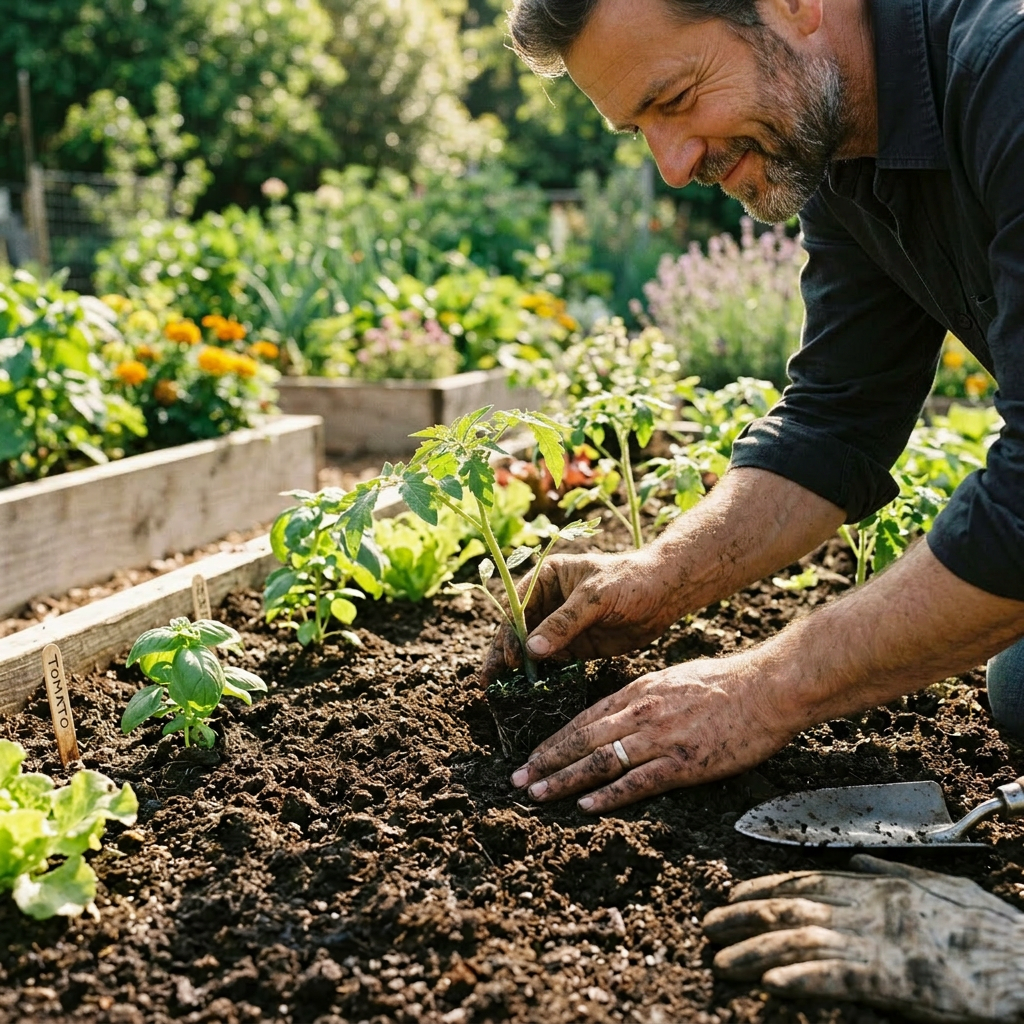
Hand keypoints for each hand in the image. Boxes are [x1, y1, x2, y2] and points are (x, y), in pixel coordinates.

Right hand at [481, 548, 684, 686]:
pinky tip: (526, 691)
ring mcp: (560, 626)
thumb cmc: (630, 581)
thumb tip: (531, 650)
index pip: (517, 608)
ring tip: (498, 691)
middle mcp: (547, 602)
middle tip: (488, 681)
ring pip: (530, 649)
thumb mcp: (595, 598)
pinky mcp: (574, 646)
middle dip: (503, 654)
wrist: (665, 593)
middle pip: (517, 631)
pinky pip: (550, 662)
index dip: (509, 633)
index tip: (511, 658)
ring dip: (516, 668)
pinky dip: (538, 676)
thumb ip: (564, 623)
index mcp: (546, 578)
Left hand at [508, 655, 792, 811]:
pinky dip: (609, 794)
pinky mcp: (684, 762)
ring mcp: (661, 738)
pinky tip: (586, 806)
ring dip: (565, 779)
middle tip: (517, 780)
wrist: (768, 687)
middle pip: (583, 738)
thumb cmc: (727, 683)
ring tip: (537, 794)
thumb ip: (645, 697)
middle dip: (546, 760)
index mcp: (639, 691)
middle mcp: (641, 712)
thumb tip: (622, 711)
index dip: (553, 739)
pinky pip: (638, 781)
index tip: (530, 755)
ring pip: (601, 760)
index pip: (584, 717)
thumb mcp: (674, 679)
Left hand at [703, 855, 1023, 1022]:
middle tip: (707, 926)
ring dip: (757, 951)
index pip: (807, 881)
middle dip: (745, 917)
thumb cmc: (989, 930)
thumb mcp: (940, 887)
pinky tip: (772, 983)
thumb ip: (892, 874)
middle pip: (793, 908)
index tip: (732, 896)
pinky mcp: (897, 980)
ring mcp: (881, 943)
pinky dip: (802, 978)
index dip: (764, 887)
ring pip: (803, 940)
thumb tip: (857, 860)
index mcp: (879, 888)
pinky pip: (839, 978)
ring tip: (723, 962)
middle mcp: (871, 910)